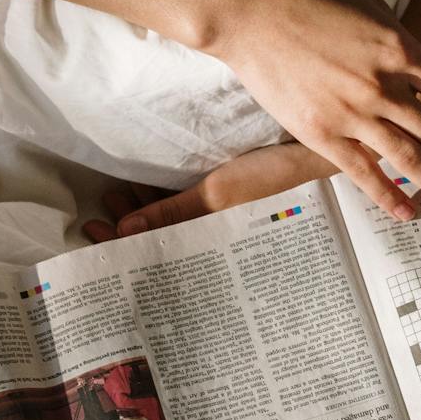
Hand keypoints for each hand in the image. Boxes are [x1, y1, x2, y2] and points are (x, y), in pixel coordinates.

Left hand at [82, 142, 331, 239]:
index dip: (119, 247)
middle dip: (127, 227)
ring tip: (116, 194)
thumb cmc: (278, 181)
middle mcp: (216, 240)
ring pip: (173, 224)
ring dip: (144, 211)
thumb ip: (171, 214)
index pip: (155, 254)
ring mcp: (224, 223)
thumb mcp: (218, 194)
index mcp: (212, 247)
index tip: (90, 232)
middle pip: (160, 240)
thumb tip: (124, 232)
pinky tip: (149, 190)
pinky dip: (165, 203)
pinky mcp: (234, 206)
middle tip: (100, 208)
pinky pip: (190, 211)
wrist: (330, 165)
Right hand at [208, 0, 420, 219]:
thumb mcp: (371, 9)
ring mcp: (353, 112)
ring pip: (409, 156)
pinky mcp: (321, 132)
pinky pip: (362, 171)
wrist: (254, 14)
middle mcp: (384, 85)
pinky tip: (408, 212)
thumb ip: (403, 42)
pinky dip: (387, 193)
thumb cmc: (311, 1)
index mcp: (400, 51)